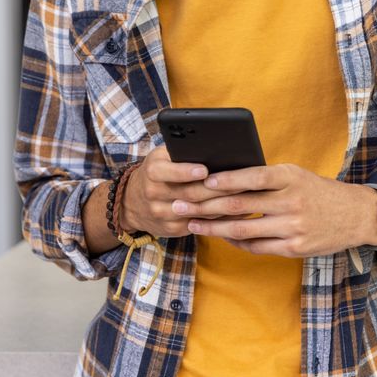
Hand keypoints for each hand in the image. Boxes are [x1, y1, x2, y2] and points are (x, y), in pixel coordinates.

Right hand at [119, 145, 235, 238]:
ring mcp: (162, 215)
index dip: (186, 171)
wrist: (131, 202)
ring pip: (198, 211)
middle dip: (216, 188)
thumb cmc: (157, 172)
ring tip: (245, 195)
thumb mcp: (161, 156)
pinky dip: (221, 218)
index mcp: (152, 171)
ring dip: (223, 205)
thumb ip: (180, 151)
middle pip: (189, 193)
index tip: (204, 169)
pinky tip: (238, 212)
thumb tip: (211, 146)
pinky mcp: (172, 229)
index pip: (166, 172)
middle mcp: (154, 194)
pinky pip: (201, 224)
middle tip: (240, 181)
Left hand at [170, 162, 376, 256]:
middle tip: (181, 204)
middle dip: (206, 205)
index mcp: (291, 177)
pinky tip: (222, 236)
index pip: (252, 176)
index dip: (226, 180)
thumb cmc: (320, 192)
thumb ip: (268, 178)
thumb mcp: (297, 175)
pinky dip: (236, 241)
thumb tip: (226, 179)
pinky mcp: (294, 248)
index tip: (202, 181)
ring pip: (243, 229)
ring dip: (213, 227)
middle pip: (240, 204)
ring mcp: (292, 227)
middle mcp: (291, 202)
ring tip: (192, 224)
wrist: (356, 215)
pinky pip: (256, 247)